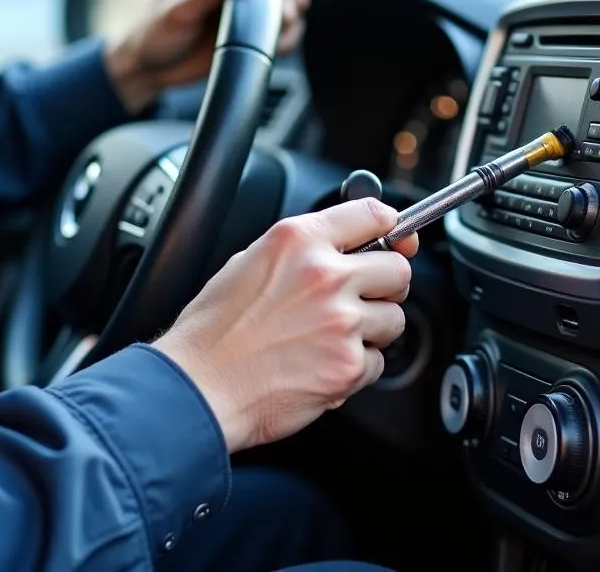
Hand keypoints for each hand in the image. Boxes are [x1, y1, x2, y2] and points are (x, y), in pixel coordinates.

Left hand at [104, 0, 309, 112]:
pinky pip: (279, 33)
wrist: (148, 69)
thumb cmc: (152, 32)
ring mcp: (242, 9)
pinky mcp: (248, 35)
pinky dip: (287, 38)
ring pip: (285, 4)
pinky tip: (277, 45)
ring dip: (292, 16)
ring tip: (281, 28)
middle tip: (286, 10)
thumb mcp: (178, 9)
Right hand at [154, 199, 418, 452]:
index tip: (399, 237)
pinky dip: (356, 367)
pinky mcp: (347, 365)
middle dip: (384, 285)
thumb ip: (301, 250)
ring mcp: (340, 321)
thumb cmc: (215, 329)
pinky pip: (377, 362)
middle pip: (398, 269)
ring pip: (394, 319)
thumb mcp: (250, 261)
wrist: (200, 385)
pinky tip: (321, 364)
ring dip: (372, 329)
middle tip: (360, 299)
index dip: (393, 227)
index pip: (372, 214)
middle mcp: (324, 274)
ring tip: (330, 337)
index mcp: (298, 240)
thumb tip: (342, 247)